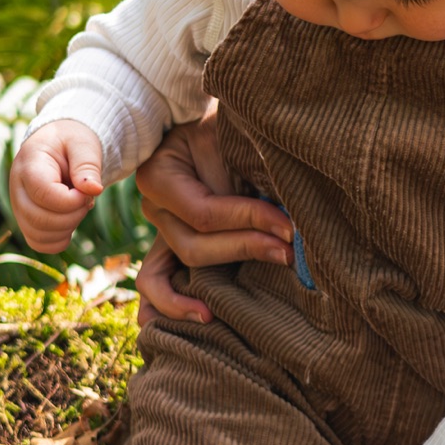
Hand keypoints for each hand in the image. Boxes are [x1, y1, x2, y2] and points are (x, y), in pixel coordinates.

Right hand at [9, 120, 104, 253]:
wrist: (59, 144)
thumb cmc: (72, 142)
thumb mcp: (83, 144)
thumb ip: (87, 165)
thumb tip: (94, 189)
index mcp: (29, 164)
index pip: (44, 194)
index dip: (72, 200)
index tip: (88, 190)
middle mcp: (17, 188)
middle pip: (39, 220)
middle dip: (73, 215)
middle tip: (86, 199)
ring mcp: (19, 207)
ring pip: (38, 235)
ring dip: (68, 228)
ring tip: (78, 207)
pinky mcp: (26, 220)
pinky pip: (38, 243)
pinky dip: (59, 240)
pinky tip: (71, 220)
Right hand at [133, 108, 292, 323]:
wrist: (219, 126)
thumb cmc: (228, 129)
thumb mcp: (231, 139)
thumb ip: (240, 177)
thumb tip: (278, 222)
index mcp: (159, 176)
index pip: (205, 213)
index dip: (249, 221)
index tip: (290, 226)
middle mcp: (153, 207)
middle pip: (194, 246)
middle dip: (247, 248)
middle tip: (291, 251)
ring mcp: (160, 229)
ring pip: (183, 266)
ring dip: (219, 280)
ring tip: (251, 287)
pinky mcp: (173, 244)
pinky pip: (157, 281)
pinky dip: (171, 304)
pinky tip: (203, 318)